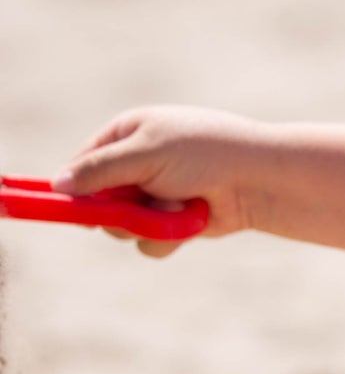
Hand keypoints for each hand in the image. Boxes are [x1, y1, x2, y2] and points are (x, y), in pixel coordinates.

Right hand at [55, 105, 272, 256]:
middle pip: (97, 200)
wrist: (258, 180)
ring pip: (121, 226)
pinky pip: (148, 241)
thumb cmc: (204, 154)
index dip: (72, 186)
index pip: (83, 162)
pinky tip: (191, 218)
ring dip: (144, 223)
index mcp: (128, 133)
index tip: (61, 206)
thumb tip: (57, 185)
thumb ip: (100, 171)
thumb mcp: (146, 155)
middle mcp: (138, 163)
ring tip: (174, 206)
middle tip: (126, 210)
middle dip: (111, 211)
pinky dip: (167, 235)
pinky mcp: (171, 221)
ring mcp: (155, 194)